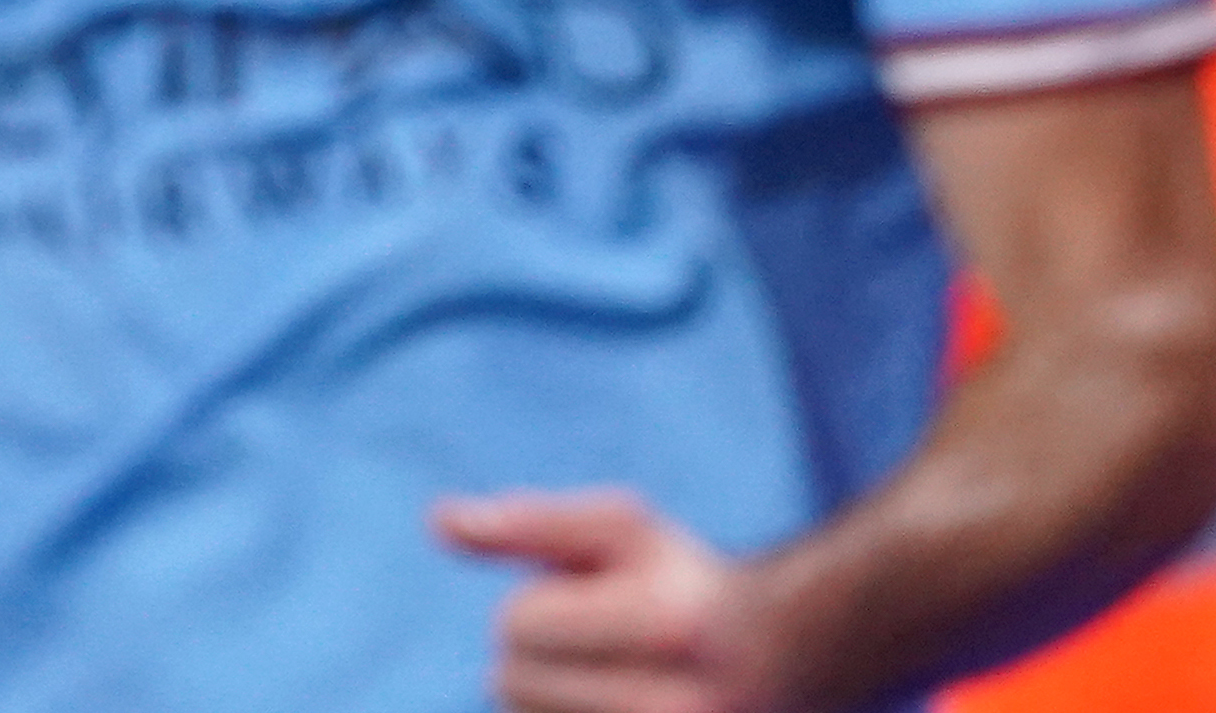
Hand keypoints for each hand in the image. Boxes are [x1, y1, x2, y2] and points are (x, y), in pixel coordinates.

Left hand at [437, 488, 789, 712]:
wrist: (776, 662)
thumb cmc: (681, 583)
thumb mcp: (619, 531)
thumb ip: (531, 522)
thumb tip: (438, 522)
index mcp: (671, 623)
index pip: (516, 625)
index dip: (537, 606)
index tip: (591, 604)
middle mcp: (683, 705)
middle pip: (511, 687)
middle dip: (537, 659)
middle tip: (603, 648)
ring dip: (546, 704)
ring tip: (609, 683)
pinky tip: (604, 705)